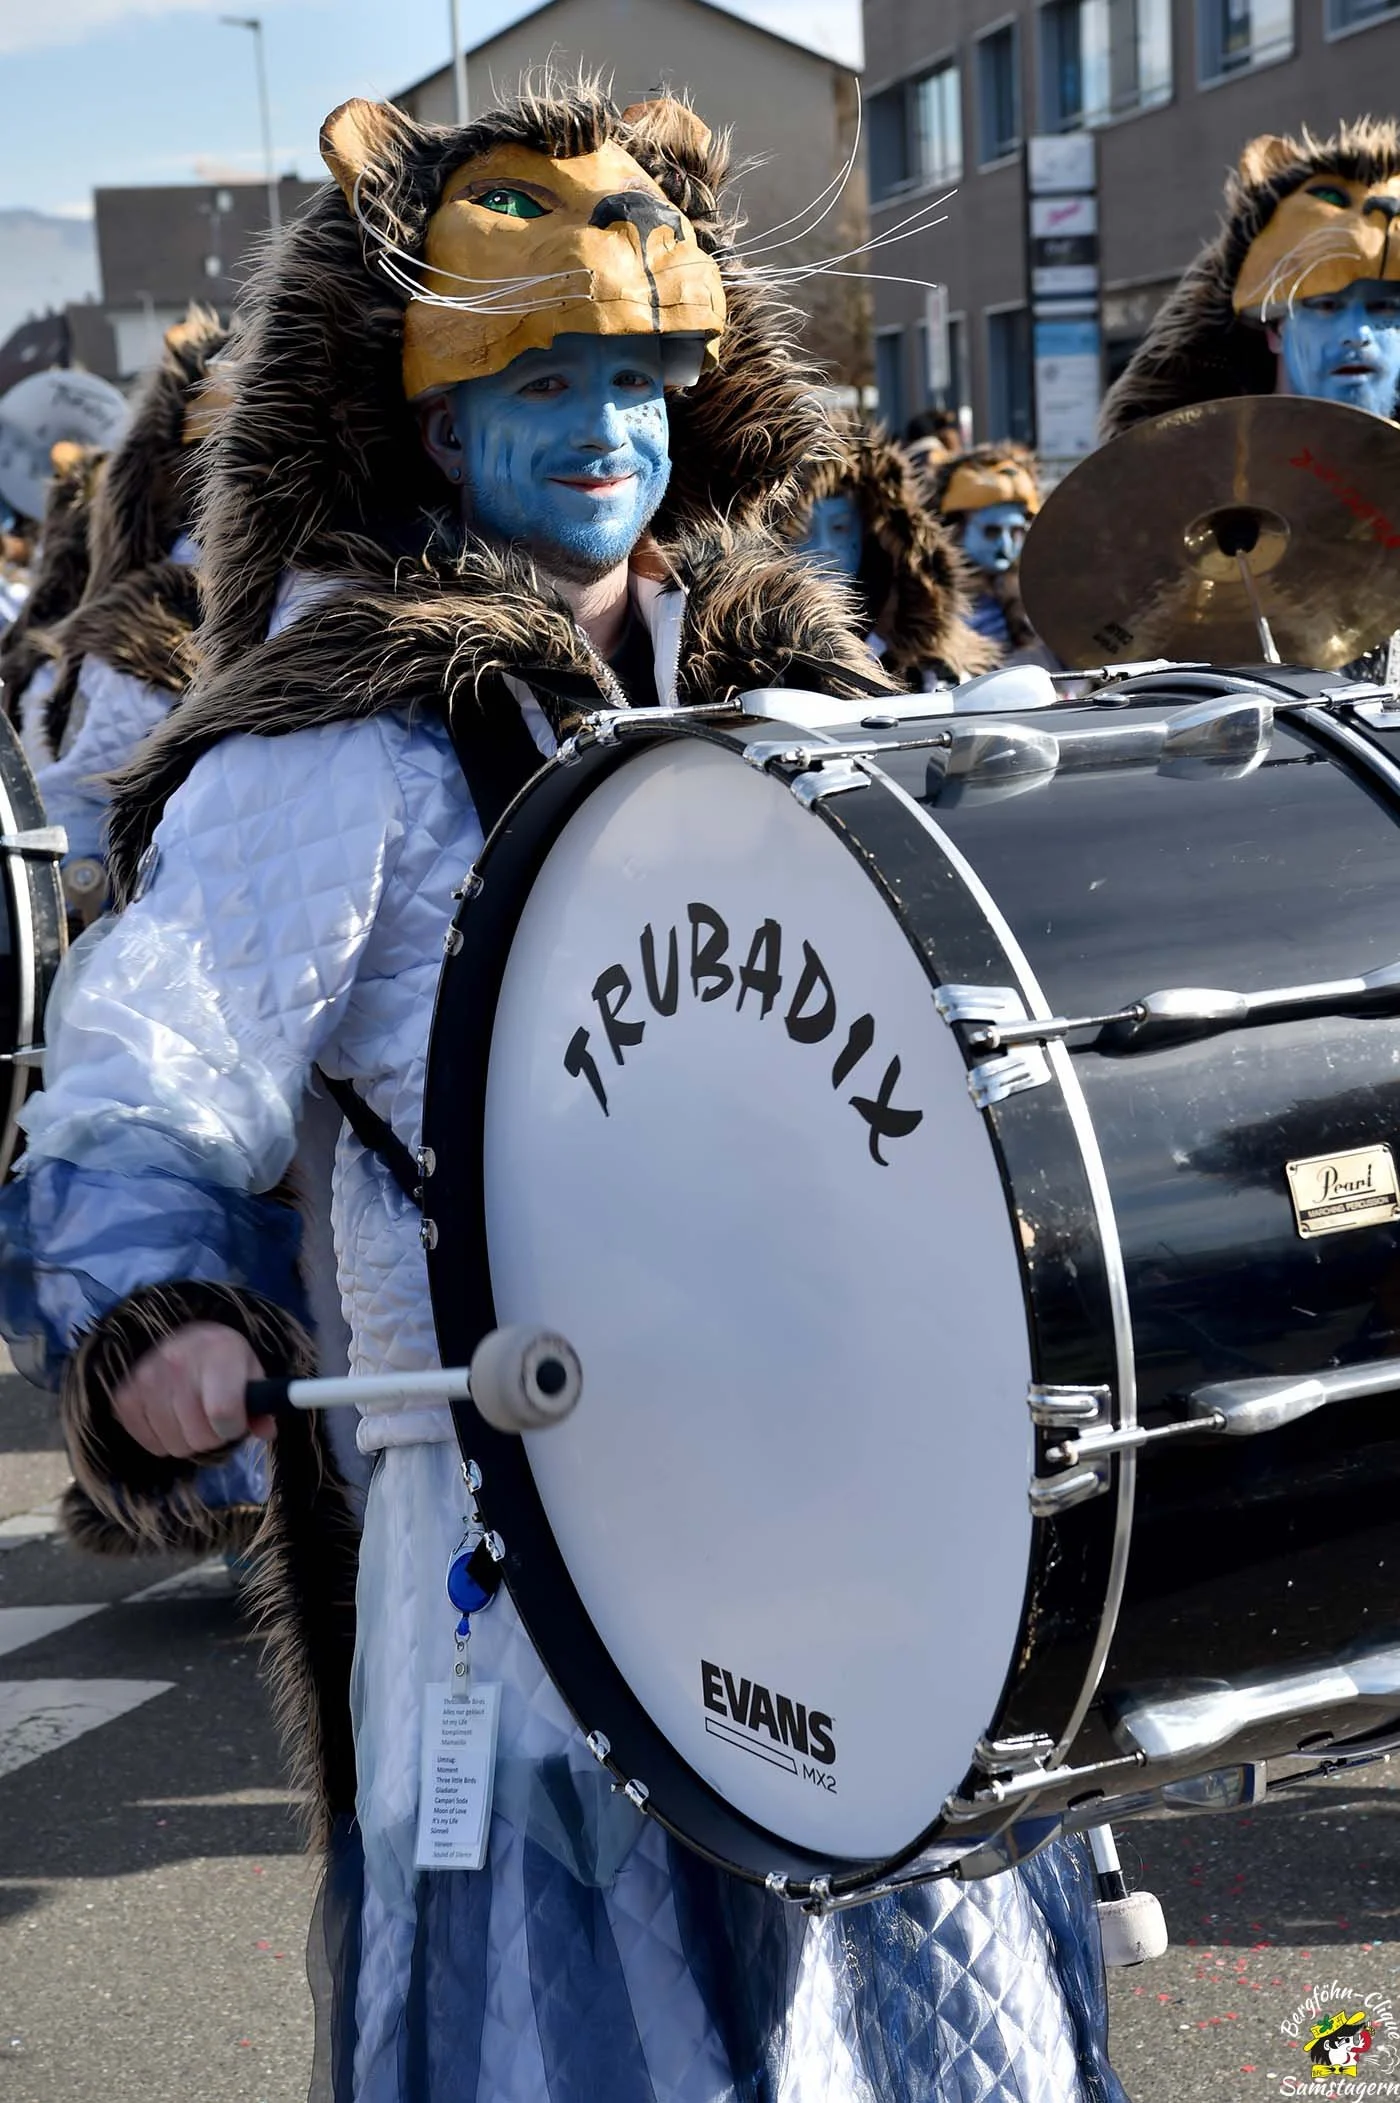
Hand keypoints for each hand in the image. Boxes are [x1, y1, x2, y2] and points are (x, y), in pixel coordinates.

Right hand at [111, 1321, 272, 1458]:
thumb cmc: (220, 1358)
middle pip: (198, 1436)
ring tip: (192, 1417)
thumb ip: (262, 1403)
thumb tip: (267, 1432)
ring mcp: (146, 1379)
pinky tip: (170, 1419)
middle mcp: (178, 1362)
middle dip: (213, 1437)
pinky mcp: (124, 1396)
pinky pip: (150, 1443)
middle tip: (213, 1420)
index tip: (235, 1421)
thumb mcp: (250, 1371)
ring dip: (188, 1440)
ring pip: (174, 1444)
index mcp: (218, 1352)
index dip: (233, 1428)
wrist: (177, 1335)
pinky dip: (163, 1440)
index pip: (223, 1413)